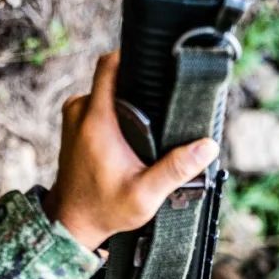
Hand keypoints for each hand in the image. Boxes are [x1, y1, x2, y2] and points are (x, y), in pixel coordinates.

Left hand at [46, 51, 218, 250]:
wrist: (72, 223)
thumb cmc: (105, 209)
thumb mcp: (146, 194)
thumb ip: (176, 169)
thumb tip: (207, 147)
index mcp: (96, 120)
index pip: (108, 66)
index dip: (131, 55)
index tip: (152, 60)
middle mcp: (80, 111)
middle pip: (113, 79)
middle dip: (136, 88)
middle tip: (159, 108)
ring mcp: (73, 116)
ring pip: (106, 92)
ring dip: (125, 103)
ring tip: (146, 126)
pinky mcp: (72, 125)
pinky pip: (96, 105)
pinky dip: (113, 114)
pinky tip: (130, 135)